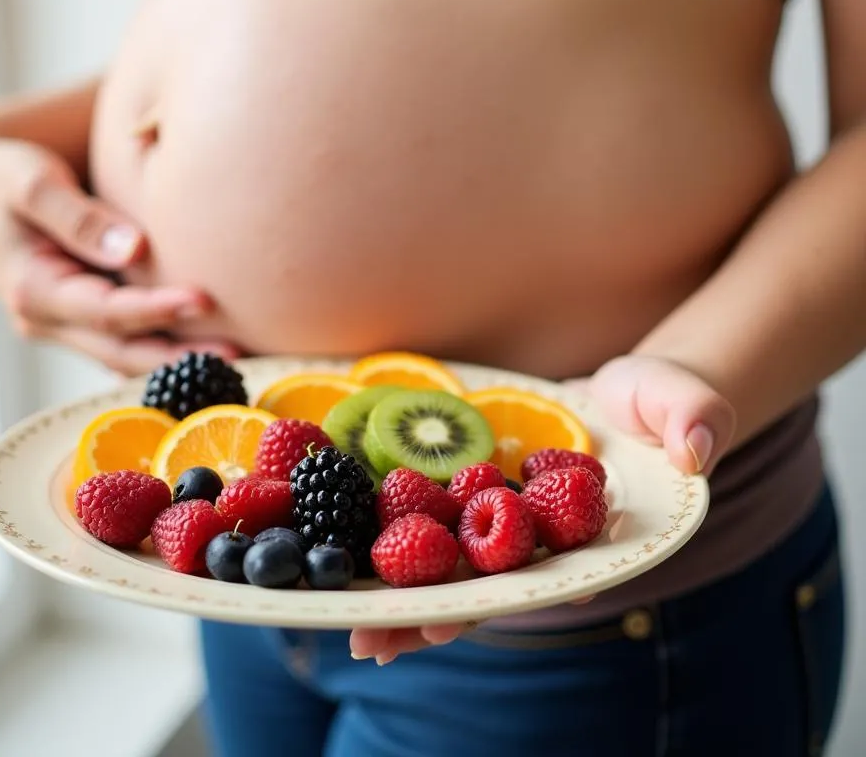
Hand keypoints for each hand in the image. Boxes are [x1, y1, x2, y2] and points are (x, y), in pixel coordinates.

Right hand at [0, 130, 234, 374]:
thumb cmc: (4, 173)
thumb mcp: (30, 184)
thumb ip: (79, 218)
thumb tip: (135, 249)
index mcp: (33, 291)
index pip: (106, 311)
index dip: (155, 310)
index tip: (204, 299)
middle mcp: (49, 320)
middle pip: (123, 351)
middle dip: (180, 358)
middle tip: (239, 355)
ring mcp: (67, 322)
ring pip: (129, 354)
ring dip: (179, 360)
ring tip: (240, 358)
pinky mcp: (85, 313)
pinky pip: (129, 339)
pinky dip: (166, 345)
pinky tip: (210, 346)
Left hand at [347, 354, 735, 663]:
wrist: (627, 390)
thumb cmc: (662, 401)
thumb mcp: (683, 401)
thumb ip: (695, 421)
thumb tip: (696, 451)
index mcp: (582, 542)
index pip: (529, 582)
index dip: (484, 602)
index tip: (439, 624)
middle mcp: (536, 540)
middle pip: (474, 583)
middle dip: (422, 615)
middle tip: (366, 644)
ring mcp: (503, 514)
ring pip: (443, 556)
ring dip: (395, 585)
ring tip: (338, 614)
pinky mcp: (475, 482)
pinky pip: (429, 505)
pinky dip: (388, 523)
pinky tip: (343, 537)